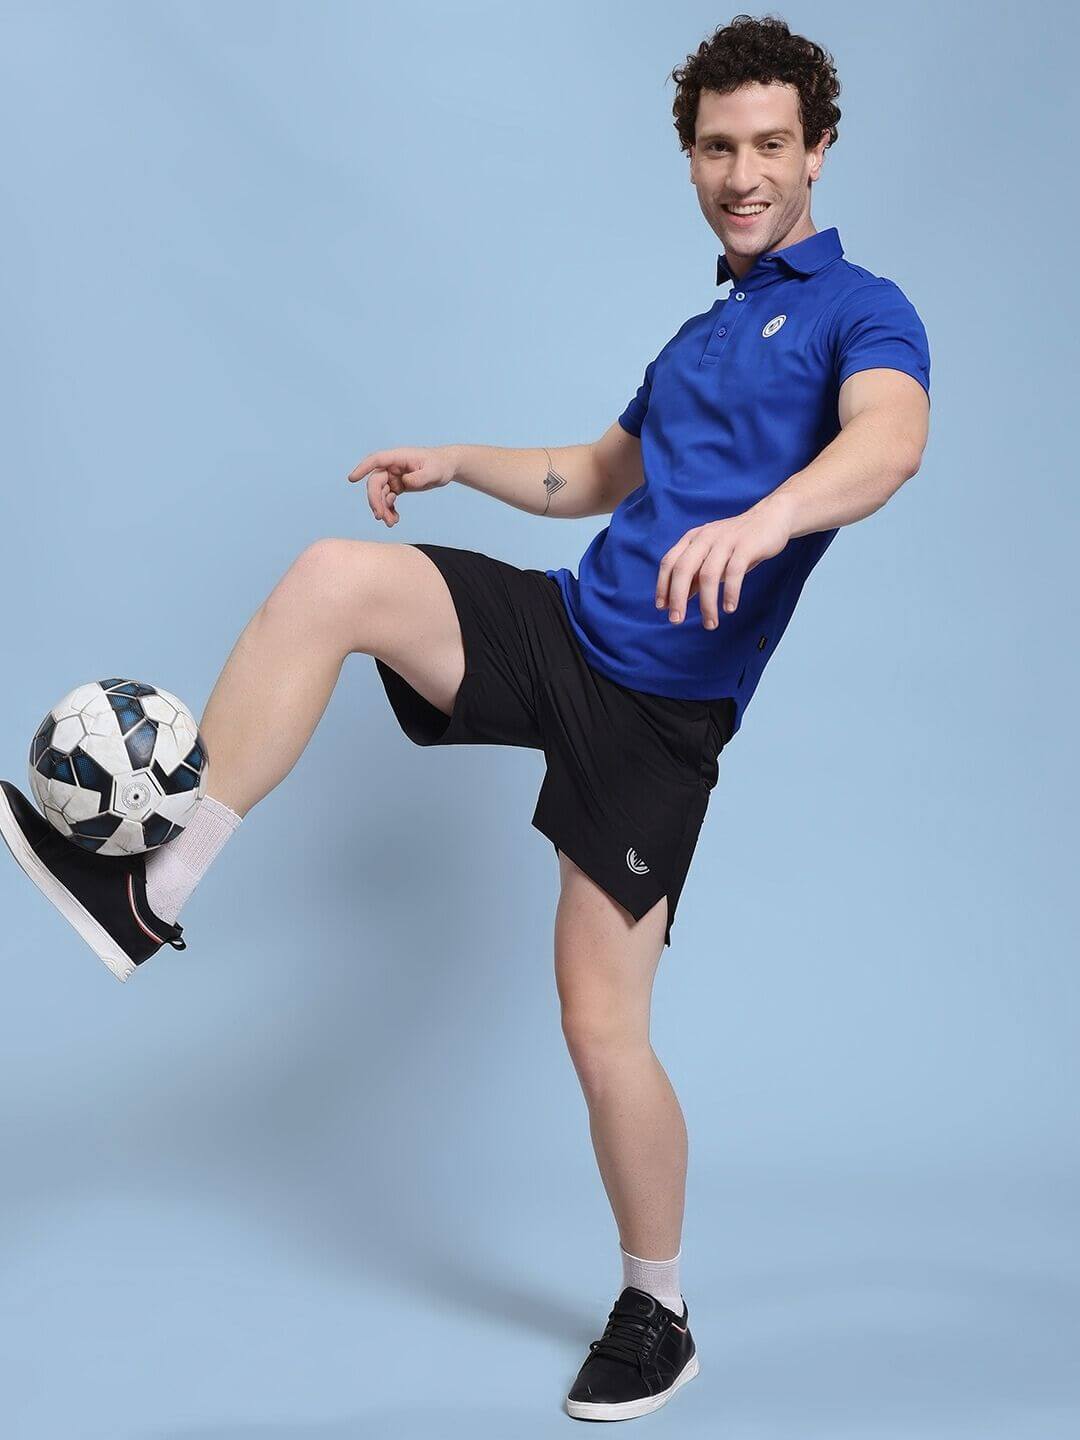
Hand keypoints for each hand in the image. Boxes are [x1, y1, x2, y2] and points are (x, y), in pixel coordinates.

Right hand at [346, 446, 455, 526]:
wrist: (447, 468)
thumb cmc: (440, 465)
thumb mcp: (434, 472)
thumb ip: (420, 477)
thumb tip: (404, 482)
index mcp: (398, 458)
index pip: (376, 460)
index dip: (363, 468)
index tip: (352, 479)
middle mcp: (392, 466)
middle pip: (375, 482)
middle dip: (375, 500)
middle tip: (380, 517)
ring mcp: (393, 476)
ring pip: (380, 494)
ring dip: (382, 509)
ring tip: (391, 523)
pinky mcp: (397, 486)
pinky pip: (388, 499)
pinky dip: (389, 510)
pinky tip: (395, 519)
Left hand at [655, 497, 794, 625]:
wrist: (771, 518)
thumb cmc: (738, 542)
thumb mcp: (712, 556)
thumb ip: (694, 575)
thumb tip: (676, 600)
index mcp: (693, 539)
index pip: (669, 562)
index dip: (663, 586)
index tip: (662, 608)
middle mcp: (705, 538)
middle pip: (683, 569)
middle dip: (677, 597)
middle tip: (676, 620)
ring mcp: (725, 541)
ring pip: (708, 575)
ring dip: (707, 603)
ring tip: (710, 623)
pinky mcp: (746, 546)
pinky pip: (734, 572)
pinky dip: (730, 592)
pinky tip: (729, 608)